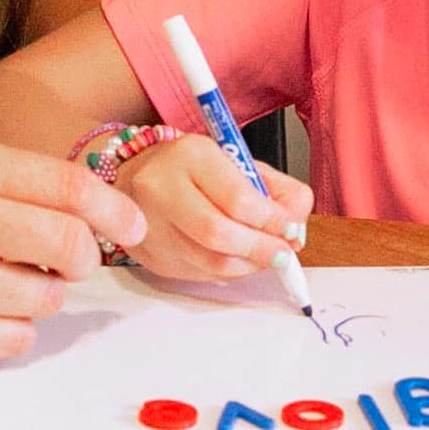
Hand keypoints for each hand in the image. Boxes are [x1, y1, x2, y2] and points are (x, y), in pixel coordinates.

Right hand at [0, 135, 145, 363]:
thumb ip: (3, 180)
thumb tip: (87, 213)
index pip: (67, 184)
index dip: (113, 208)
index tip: (132, 224)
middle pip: (71, 244)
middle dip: (84, 258)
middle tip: (68, 263)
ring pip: (46, 299)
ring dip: (39, 297)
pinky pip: (13, 340)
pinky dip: (9, 332)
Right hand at [116, 135, 313, 281]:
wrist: (132, 177)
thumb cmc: (190, 169)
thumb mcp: (234, 161)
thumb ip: (274, 189)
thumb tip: (297, 225)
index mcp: (190, 156)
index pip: (237, 198)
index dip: (272, 221)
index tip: (290, 229)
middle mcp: (162, 187)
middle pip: (219, 233)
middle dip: (261, 249)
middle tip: (283, 254)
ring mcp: (149, 225)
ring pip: (209, 262)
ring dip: (248, 266)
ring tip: (264, 259)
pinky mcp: (148, 254)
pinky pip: (197, 274)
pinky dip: (227, 272)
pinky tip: (237, 261)